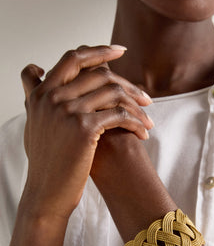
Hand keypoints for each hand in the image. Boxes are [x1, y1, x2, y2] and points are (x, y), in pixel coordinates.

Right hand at [20, 45, 152, 219]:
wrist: (47, 194)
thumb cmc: (46, 163)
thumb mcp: (34, 122)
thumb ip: (36, 95)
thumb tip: (37, 72)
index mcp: (41, 93)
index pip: (73, 59)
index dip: (98, 51)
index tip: (119, 52)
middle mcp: (51, 97)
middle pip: (99, 73)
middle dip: (128, 82)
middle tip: (146, 97)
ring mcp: (66, 110)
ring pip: (113, 92)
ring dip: (137, 105)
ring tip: (148, 118)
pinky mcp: (83, 128)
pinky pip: (119, 115)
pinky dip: (136, 123)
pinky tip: (143, 133)